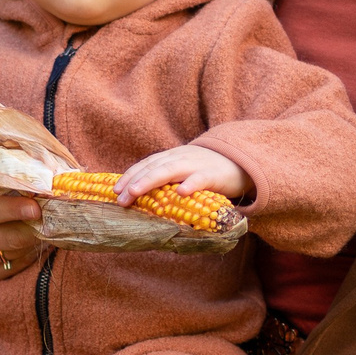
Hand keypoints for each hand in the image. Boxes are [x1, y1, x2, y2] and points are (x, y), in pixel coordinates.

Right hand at [0, 179, 47, 283]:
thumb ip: (10, 184)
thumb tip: (45, 187)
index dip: (16, 209)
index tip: (36, 208)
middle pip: (9, 238)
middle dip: (34, 228)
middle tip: (51, 219)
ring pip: (15, 253)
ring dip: (33, 240)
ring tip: (40, 227)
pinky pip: (15, 267)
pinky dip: (28, 254)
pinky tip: (29, 242)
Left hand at [113, 144, 252, 205]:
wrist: (240, 161)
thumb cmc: (207, 170)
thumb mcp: (184, 170)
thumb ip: (167, 178)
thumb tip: (141, 196)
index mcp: (172, 157)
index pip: (147, 164)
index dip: (130, 175)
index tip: (115, 190)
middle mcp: (181, 158)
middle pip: (153, 167)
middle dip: (135, 181)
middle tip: (120, 197)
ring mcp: (196, 165)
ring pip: (170, 170)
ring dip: (151, 180)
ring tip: (136, 191)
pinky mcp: (213, 175)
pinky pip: (200, 179)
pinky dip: (190, 185)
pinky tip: (180, 193)